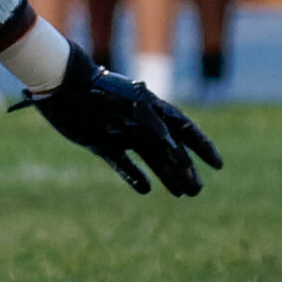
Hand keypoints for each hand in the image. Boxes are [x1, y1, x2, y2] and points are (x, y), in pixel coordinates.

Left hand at [13, 42, 219, 195]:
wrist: (63, 86)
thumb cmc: (99, 93)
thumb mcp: (131, 108)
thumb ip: (155, 128)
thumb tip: (177, 152)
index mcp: (153, 110)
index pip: (185, 131)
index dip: (203, 147)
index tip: (218, 165)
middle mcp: (141, 122)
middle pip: (171, 150)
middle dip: (187, 170)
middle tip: (196, 191)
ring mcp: (122, 133)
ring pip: (151, 158)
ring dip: (167, 176)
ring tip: (182, 194)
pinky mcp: (101, 143)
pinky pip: (123, 162)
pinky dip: (134, 176)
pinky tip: (146, 189)